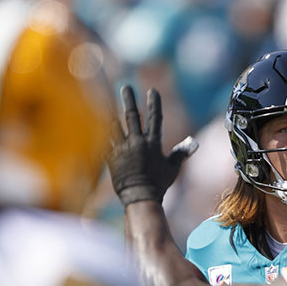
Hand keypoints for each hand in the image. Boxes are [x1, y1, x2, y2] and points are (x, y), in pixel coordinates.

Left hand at [108, 85, 197, 205]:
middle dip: (129, 100)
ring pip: (114, 126)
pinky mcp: (111, 158)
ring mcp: (122, 149)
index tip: (152, 91)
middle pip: (132, 116)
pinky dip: (98, 132)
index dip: (154, 104)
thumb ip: (181, 153)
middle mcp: (137, 143)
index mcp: (153, 143)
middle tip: (126, 87)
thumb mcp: (172, 168)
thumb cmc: (159, 184)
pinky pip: (103, 141)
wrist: (140, 198)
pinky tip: (92, 123)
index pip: (155, 118)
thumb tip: (194, 143)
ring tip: (103, 100)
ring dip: (109, 112)